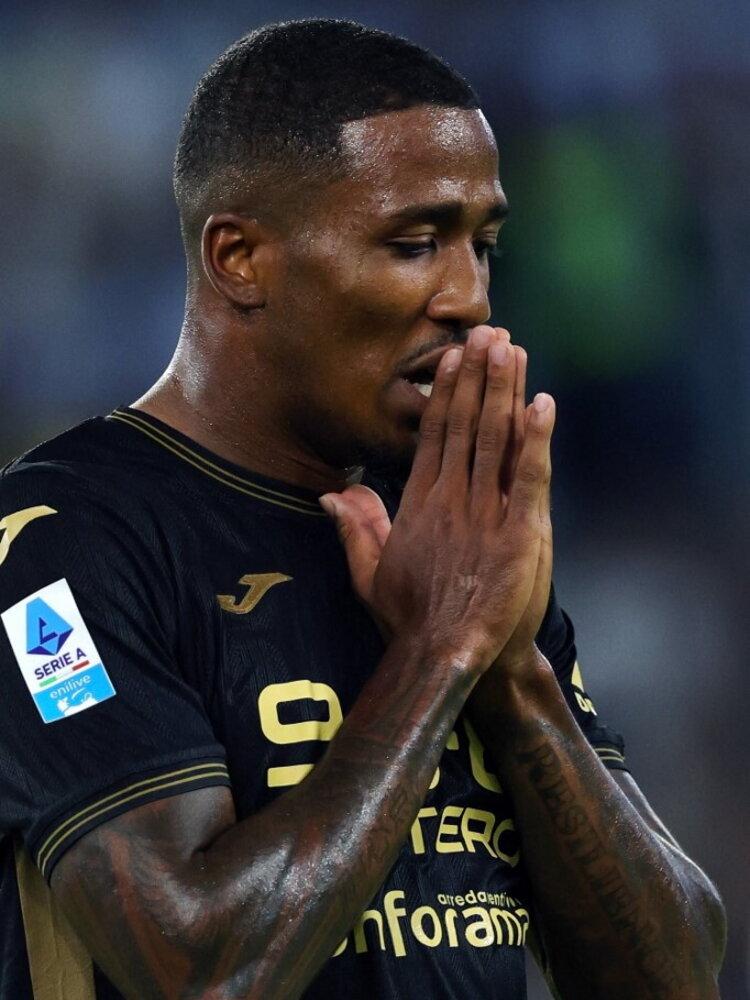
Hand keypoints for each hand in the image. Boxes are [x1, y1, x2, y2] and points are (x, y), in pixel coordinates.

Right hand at [321, 325, 554, 676]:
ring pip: (495, 441)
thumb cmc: (409, 620)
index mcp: (418, 506)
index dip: (446, 394)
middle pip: (465, 426)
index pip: (433, 436)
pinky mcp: (518, 535)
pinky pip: (528, 478)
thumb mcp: (369, 574)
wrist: (444, 657)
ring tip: (511, 350)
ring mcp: (484, 515)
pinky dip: (536, 440)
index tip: (453, 358)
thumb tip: (332, 495)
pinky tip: (542, 404)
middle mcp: (450, 500)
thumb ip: (354, 529)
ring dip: (503, 392)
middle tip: (488, 334)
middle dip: (477, 377)